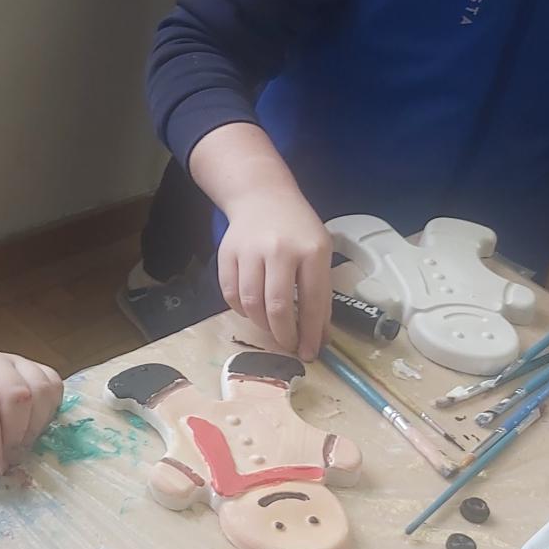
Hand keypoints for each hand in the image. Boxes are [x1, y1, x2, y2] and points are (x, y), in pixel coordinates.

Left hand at [0, 351, 64, 476]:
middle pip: (16, 396)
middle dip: (14, 437)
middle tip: (6, 463)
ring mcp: (12, 361)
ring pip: (39, 389)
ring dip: (34, 427)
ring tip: (18, 449)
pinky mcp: (31, 369)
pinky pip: (53, 386)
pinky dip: (49, 413)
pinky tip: (32, 432)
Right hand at [218, 184, 331, 359]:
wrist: (262, 196)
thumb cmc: (297, 228)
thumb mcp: (320, 252)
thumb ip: (321, 293)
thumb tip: (321, 336)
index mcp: (310, 250)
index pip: (312, 302)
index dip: (311, 333)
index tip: (310, 353)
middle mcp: (279, 249)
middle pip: (277, 307)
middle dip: (284, 335)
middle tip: (289, 345)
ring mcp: (249, 251)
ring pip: (251, 304)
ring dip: (262, 325)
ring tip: (272, 328)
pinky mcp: (226, 254)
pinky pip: (230, 295)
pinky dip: (241, 310)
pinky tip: (253, 310)